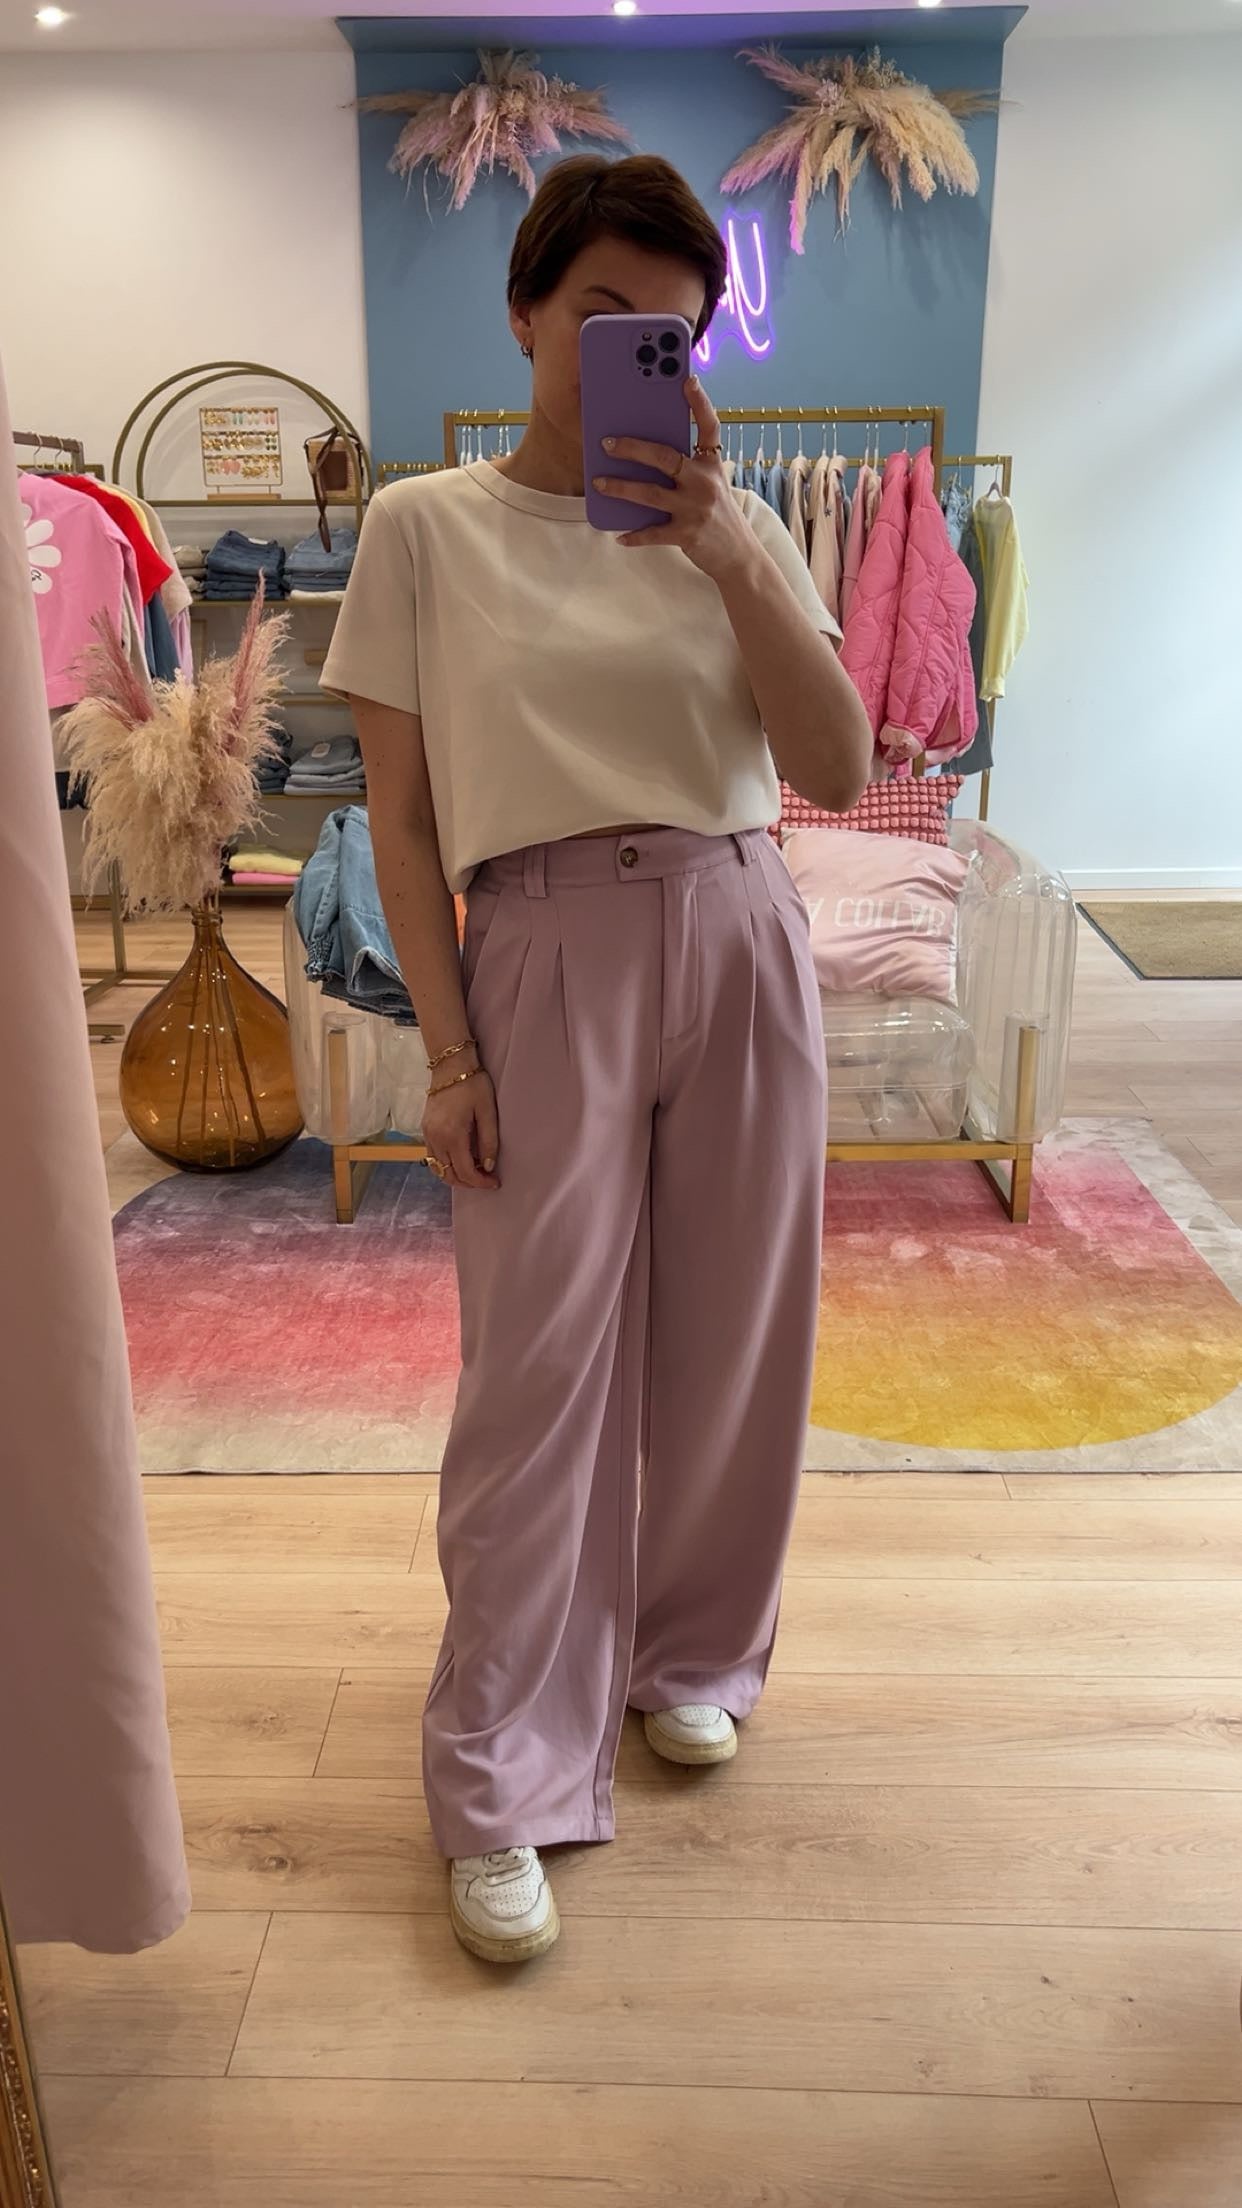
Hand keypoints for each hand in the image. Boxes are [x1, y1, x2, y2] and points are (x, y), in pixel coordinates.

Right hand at [423, 1066, 499, 1191]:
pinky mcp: (425, 1130)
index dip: (481, 1183)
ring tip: (475, 1171)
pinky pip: (433, 1157)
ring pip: (438, 1169)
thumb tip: (489, 1167)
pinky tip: (461, 1159)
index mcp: (452, 1135)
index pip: (465, 1172)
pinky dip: (446, 1165)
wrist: (450, 1065)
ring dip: (456, 1176)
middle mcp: (436, 1139)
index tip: (495, 1183)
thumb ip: (489, 1142)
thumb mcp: (488, 1112)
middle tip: (487, 1179)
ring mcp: (427, 1135)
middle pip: (449, 1175)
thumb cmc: (473, 1084)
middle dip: (469, 1183)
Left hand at [593, 377, 756, 584]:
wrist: (739, 556)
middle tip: (607, 442)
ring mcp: (695, 509)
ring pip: (649, 494)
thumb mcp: (712, 485)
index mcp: (712, 465)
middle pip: (664, 457)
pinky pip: (652, 533)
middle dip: (632, 448)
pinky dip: (634, 535)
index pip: (709, 427)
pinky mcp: (687, 534)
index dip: (700, 402)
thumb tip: (644, 455)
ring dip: (620, 488)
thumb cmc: (718, 516)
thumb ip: (688, 469)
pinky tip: (619, 535)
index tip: (687, 380)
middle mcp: (705, 483)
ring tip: (599, 483)